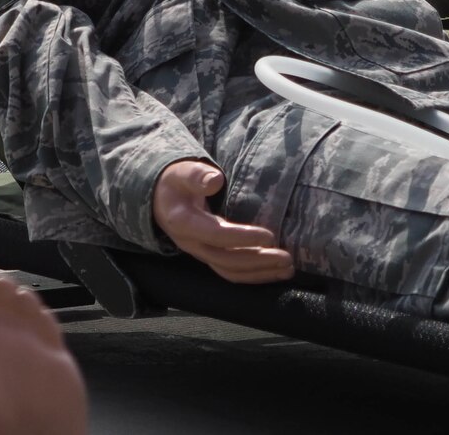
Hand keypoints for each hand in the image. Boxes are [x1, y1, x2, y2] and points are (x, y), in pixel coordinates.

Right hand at [150, 160, 293, 284]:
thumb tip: (215, 180)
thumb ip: (196, 175)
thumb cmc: (175, 183)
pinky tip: (275, 272)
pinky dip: (254, 275)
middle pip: (226, 260)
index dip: (242, 238)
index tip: (269, 236)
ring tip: (287, 269)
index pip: (216, 235)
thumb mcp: (181, 173)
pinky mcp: (210, 257)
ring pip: (230, 271)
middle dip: (258, 261)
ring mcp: (200, 253)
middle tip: (287, 258)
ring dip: (260, 273)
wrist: (161, 199)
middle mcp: (191, 244)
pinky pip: (232, 272)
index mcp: (183, 222)